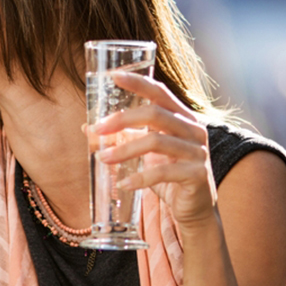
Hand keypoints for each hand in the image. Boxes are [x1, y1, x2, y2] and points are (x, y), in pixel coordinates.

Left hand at [93, 71, 215, 228]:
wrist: (194, 209)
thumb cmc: (169, 177)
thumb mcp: (144, 154)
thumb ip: (122, 138)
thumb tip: (87, 127)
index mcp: (182, 118)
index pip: (160, 93)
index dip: (138, 82)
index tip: (113, 76)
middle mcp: (193, 130)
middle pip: (154, 114)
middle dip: (122, 120)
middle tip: (96, 130)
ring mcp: (198, 151)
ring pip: (156, 141)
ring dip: (124, 150)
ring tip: (103, 159)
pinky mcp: (198, 174)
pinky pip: (163, 171)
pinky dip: (139, 178)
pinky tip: (123, 184)